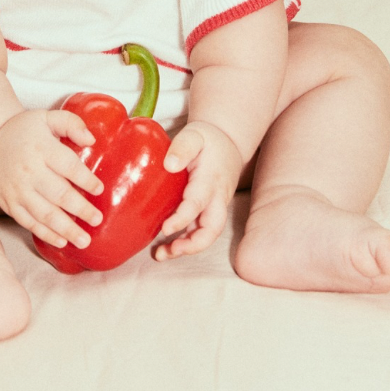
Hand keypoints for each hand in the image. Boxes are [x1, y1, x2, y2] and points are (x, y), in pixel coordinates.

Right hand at [0, 108, 106, 249]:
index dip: (85, 180)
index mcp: (41, 147)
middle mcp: (29, 170)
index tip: (99, 190)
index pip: (68, 166)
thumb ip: (71, 123)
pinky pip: (29, 222)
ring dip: (66, 229)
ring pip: (45, 214)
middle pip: (59, 194)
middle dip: (80, 209)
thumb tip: (91, 140)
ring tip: (84, 240)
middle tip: (97, 219)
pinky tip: (62, 241)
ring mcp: (18, 189)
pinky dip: (45, 234)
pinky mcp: (9, 203)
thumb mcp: (47, 117)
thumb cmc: (23, 130)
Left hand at [153, 121, 242, 260]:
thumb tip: (170, 165)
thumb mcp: (195, 135)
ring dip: (186, 248)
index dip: (182, 219)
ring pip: (206, 235)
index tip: (165, 229)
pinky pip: (199, 231)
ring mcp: (214, 207)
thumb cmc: (208, 140)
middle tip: (170, 250)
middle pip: (211, 229)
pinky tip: (165, 248)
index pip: (197, 204)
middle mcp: (216, 198)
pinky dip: (185, 242)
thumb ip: (183, 146)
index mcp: (210, 180)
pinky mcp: (208, 211)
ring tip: (161, 255)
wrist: (227, 142)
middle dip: (192, 245)